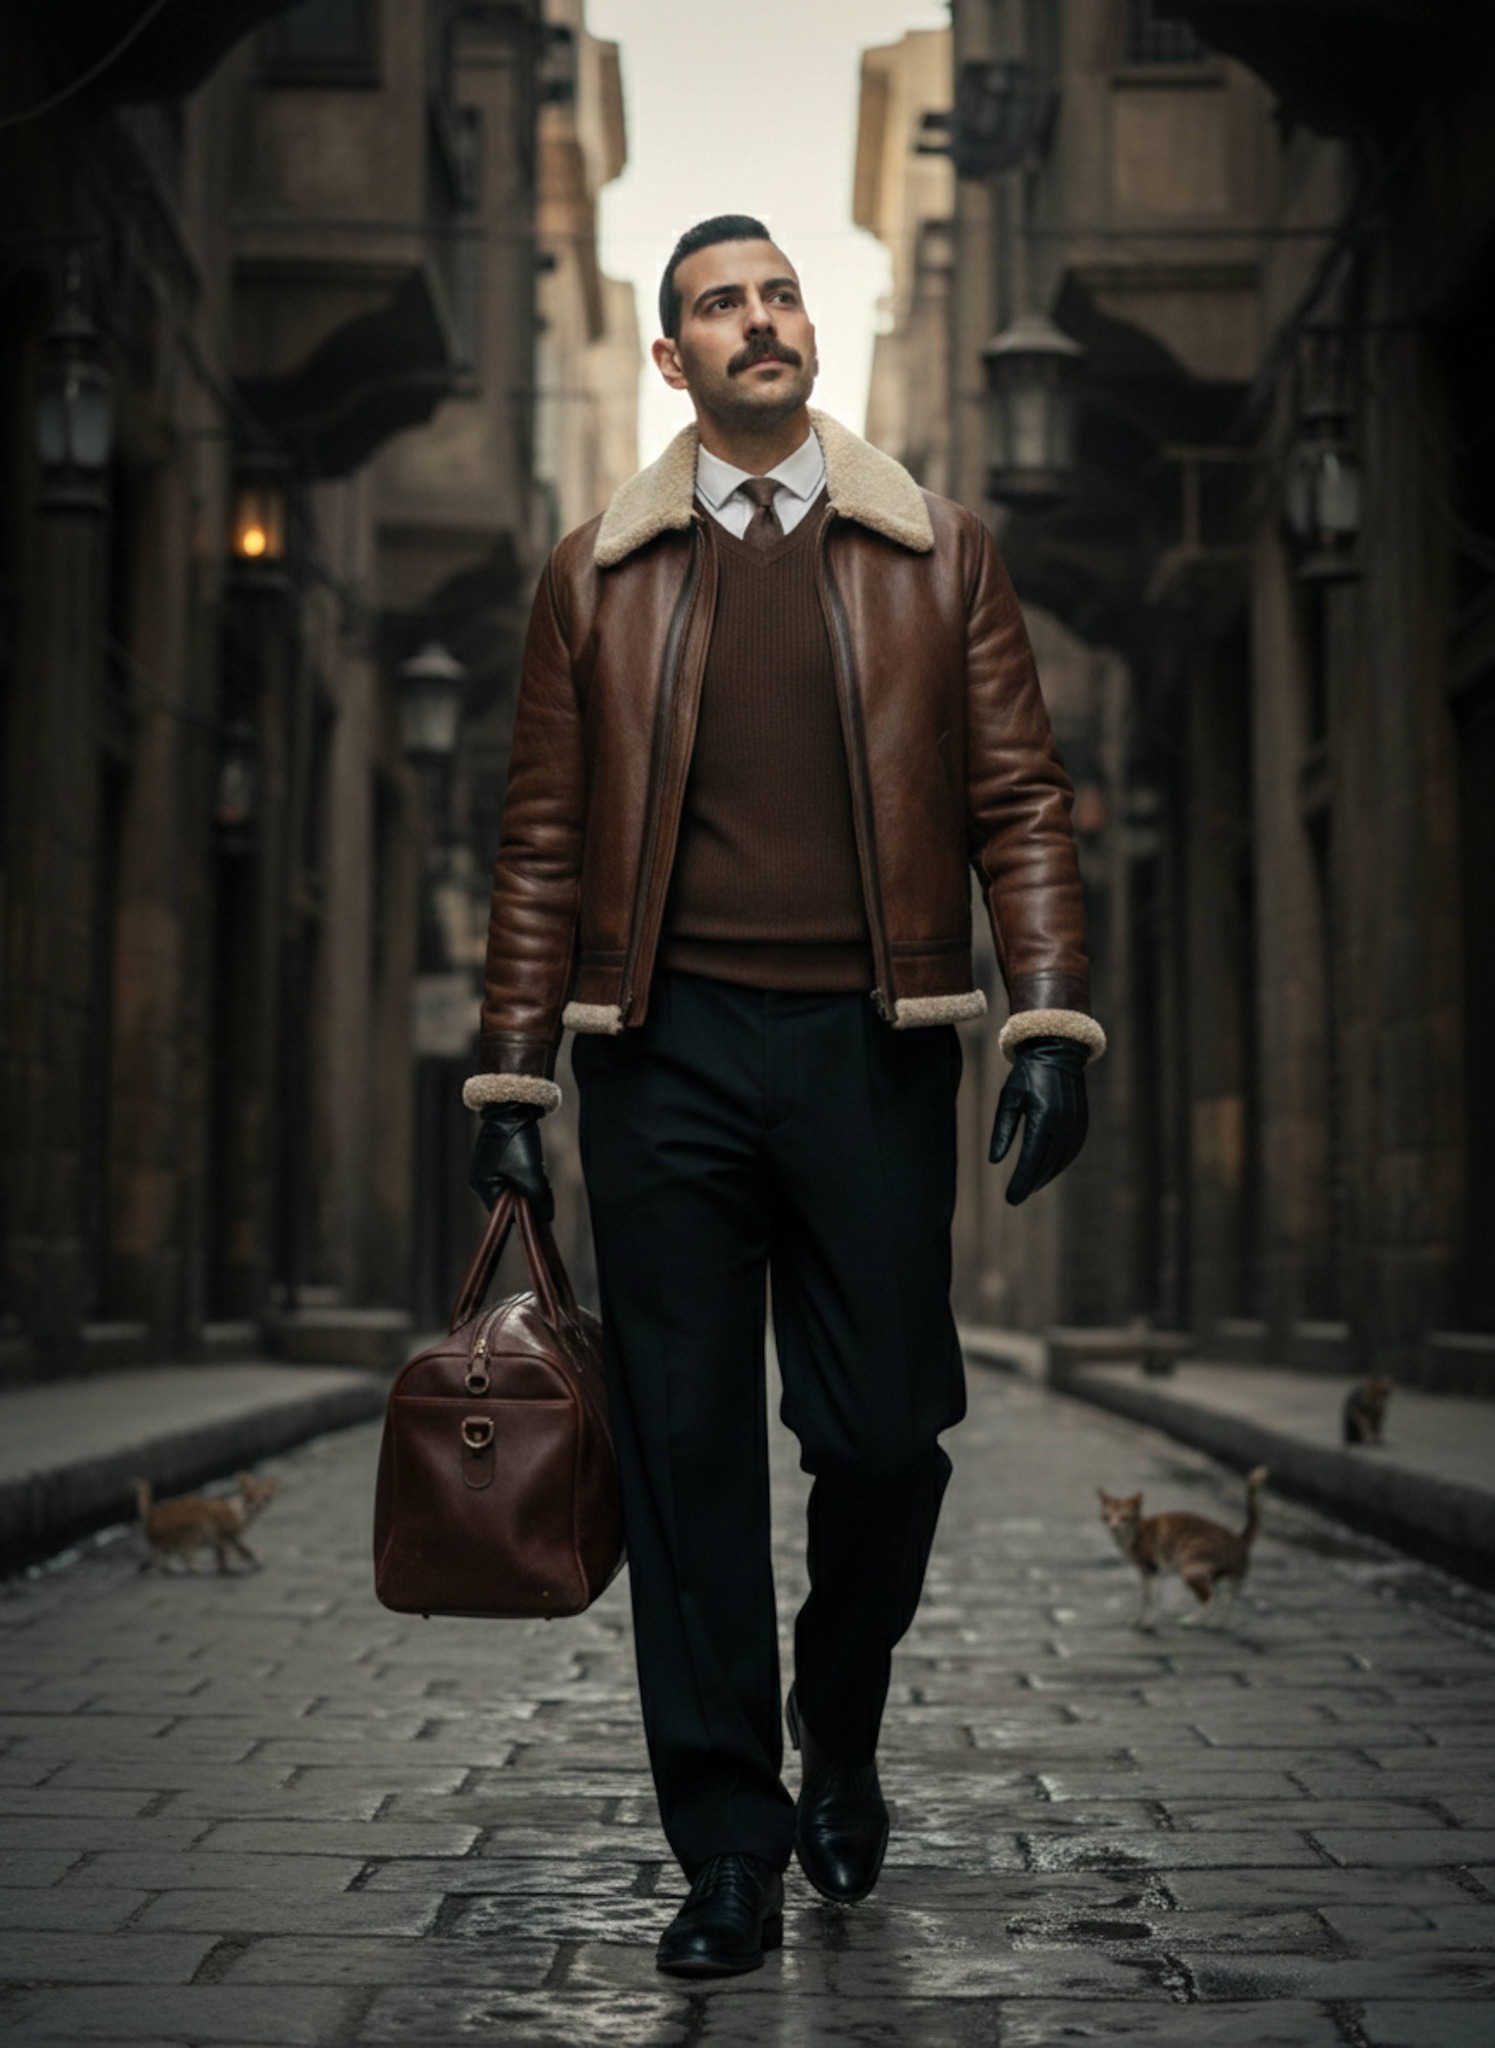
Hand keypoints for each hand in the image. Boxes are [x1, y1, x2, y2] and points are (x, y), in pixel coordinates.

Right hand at [468, 1103, 554, 1221]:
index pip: (504, 1212)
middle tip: (540, 1179)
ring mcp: (486, 1166)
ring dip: (528, 1181)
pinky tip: (531, 1159)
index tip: (540, 1201)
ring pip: (513, 1186)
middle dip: (527, 1194)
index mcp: (482, 1185)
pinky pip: (512, 1173)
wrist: (512, 1107)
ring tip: (536, 1165)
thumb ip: (538, 1199)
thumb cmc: (518, 1142)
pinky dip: (525, 1171)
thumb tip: (547, 1218)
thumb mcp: (531, 1175)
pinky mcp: (495, 1156)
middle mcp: (480, 1178)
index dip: (523, 1210)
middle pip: (509, 1199)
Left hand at [989, 1035, 1088, 1205]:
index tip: (1010, 1198)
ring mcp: (1076, 1123)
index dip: (1021, 1181)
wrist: (1057, 1051)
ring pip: (1061, 1161)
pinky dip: (1059, 1165)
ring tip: (1029, 1187)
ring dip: (1045, 1177)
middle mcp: (1063, 1123)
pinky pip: (1072, 1151)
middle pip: (1046, 1164)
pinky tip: (1047, 1171)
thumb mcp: (1009, 1099)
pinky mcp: (1082, 1122)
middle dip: (1030, 1184)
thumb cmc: (1027, 1074)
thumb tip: (995, 1161)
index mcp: (1043, 1116)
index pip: (1031, 1159)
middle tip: (1015, 1198)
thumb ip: (1003, 1130)